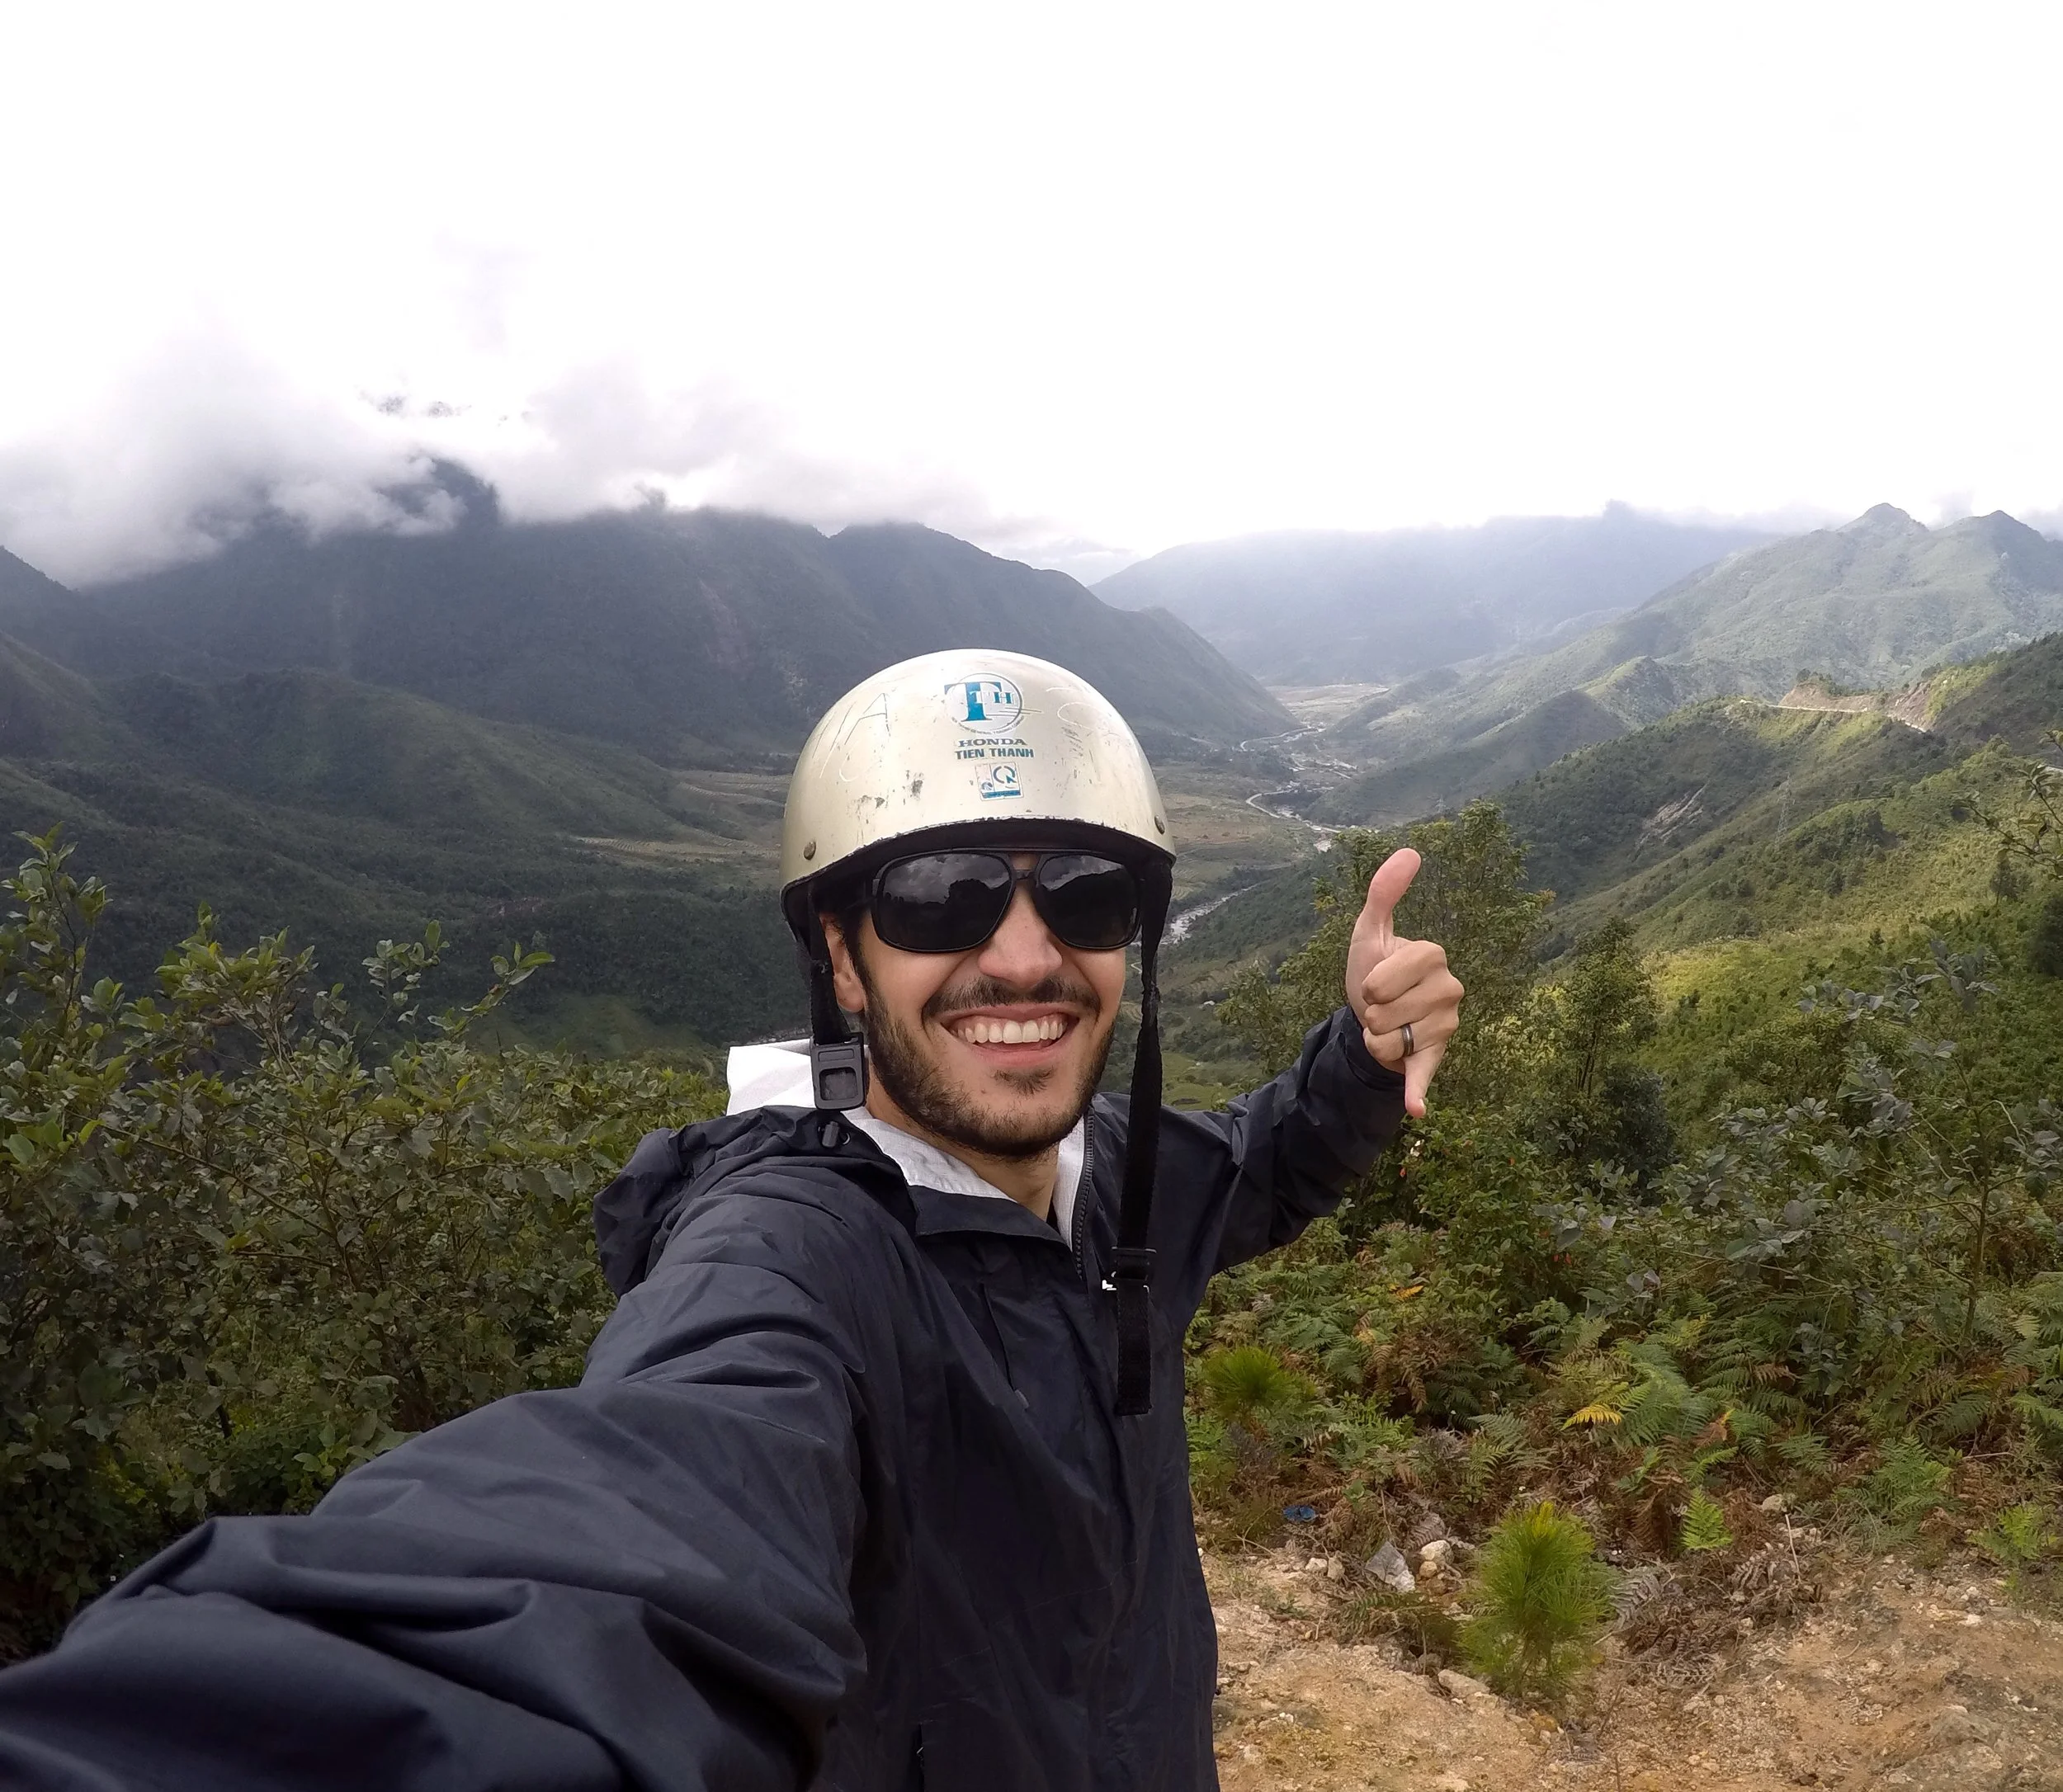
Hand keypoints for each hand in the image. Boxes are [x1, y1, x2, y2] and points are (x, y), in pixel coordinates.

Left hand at [1343, 847, 1463, 1118]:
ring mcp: (1446, 1026)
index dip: (1370, 983)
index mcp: (1434, 956)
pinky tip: (1417, 1109)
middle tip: (1381, 1006)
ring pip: (1390, 1039)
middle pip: (1385, 1010)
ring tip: (1387, 1027)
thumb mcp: (1371, 931)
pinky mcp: (1434, 1058)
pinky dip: (1417, 1093)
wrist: (1368, 1018)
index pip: (1387, 977)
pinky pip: (1424, 1074)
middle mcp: (1451, 989)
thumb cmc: (1373, 971)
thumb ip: (1384, 892)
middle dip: (1369, 1011)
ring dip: (1374, 1037)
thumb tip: (1410, 850)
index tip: (1375, 982)